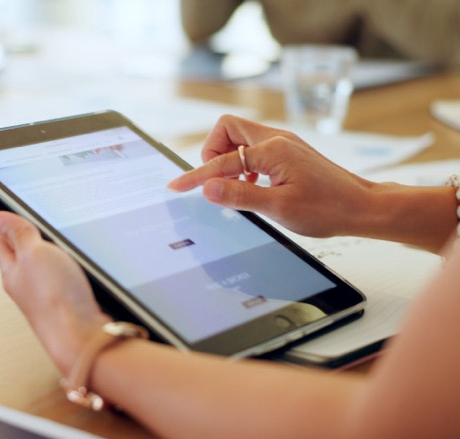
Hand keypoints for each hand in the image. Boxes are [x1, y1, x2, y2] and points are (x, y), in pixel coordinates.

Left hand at [0, 212, 110, 375]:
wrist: (83, 339)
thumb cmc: (56, 302)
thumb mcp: (33, 254)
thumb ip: (18, 235)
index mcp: (11, 271)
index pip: (0, 240)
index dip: (2, 221)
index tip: (5, 207)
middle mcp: (25, 285)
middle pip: (21, 252)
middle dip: (24, 234)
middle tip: (26, 217)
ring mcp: (46, 295)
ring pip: (42, 266)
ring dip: (47, 251)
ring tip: (50, 236)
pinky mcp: (66, 303)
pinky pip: (61, 278)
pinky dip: (65, 267)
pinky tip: (74, 265)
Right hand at [167, 115, 375, 237]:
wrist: (362, 207)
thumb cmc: (327, 208)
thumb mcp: (278, 208)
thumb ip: (239, 195)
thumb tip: (207, 188)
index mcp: (273, 150)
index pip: (221, 161)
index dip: (196, 176)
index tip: (176, 187)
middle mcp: (277, 139)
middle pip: (228, 128)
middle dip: (212, 152)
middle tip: (213, 180)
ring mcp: (284, 144)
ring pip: (240, 138)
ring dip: (228, 159)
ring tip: (233, 187)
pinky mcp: (288, 153)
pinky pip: (253, 149)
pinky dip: (243, 164)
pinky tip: (251, 187)